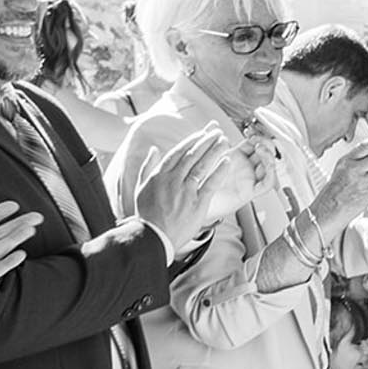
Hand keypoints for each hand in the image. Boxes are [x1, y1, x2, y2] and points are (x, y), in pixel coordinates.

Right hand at [134, 127, 262, 251]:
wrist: (153, 237)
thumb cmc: (147, 214)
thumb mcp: (140, 187)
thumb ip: (147, 167)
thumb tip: (153, 150)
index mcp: (160, 175)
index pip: (178, 152)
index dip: (192, 141)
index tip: (202, 132)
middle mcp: (173, 180)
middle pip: (192, 156)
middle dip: (206, 141)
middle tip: (217, 132)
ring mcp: (186, 191)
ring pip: (202, 166)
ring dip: (214, 151)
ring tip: (224, 141)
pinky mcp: (197, 203)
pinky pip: (211, 184)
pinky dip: (219, 171)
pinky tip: (227, 161)